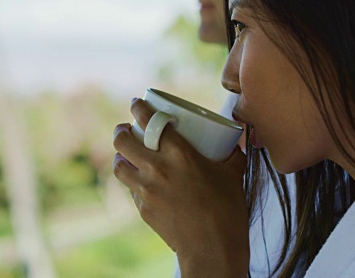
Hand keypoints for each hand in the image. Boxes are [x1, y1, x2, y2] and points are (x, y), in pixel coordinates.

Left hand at [112, 98, 249, 276]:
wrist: (213, 249)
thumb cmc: (227, 210)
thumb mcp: (233, 174)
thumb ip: (233, 153)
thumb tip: (236, 140)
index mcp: (180, 154)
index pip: (150, 120)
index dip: (139, 108)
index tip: (137, 104)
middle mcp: (157, 169)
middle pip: (122, 141)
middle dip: (121, 130)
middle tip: (126, 129)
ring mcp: (146, 191)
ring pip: (118, 166)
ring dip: (121, 156)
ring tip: (127, 154)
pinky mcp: (143, 209)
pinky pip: (130, 189)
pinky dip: (133, 181)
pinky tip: (142, 182)